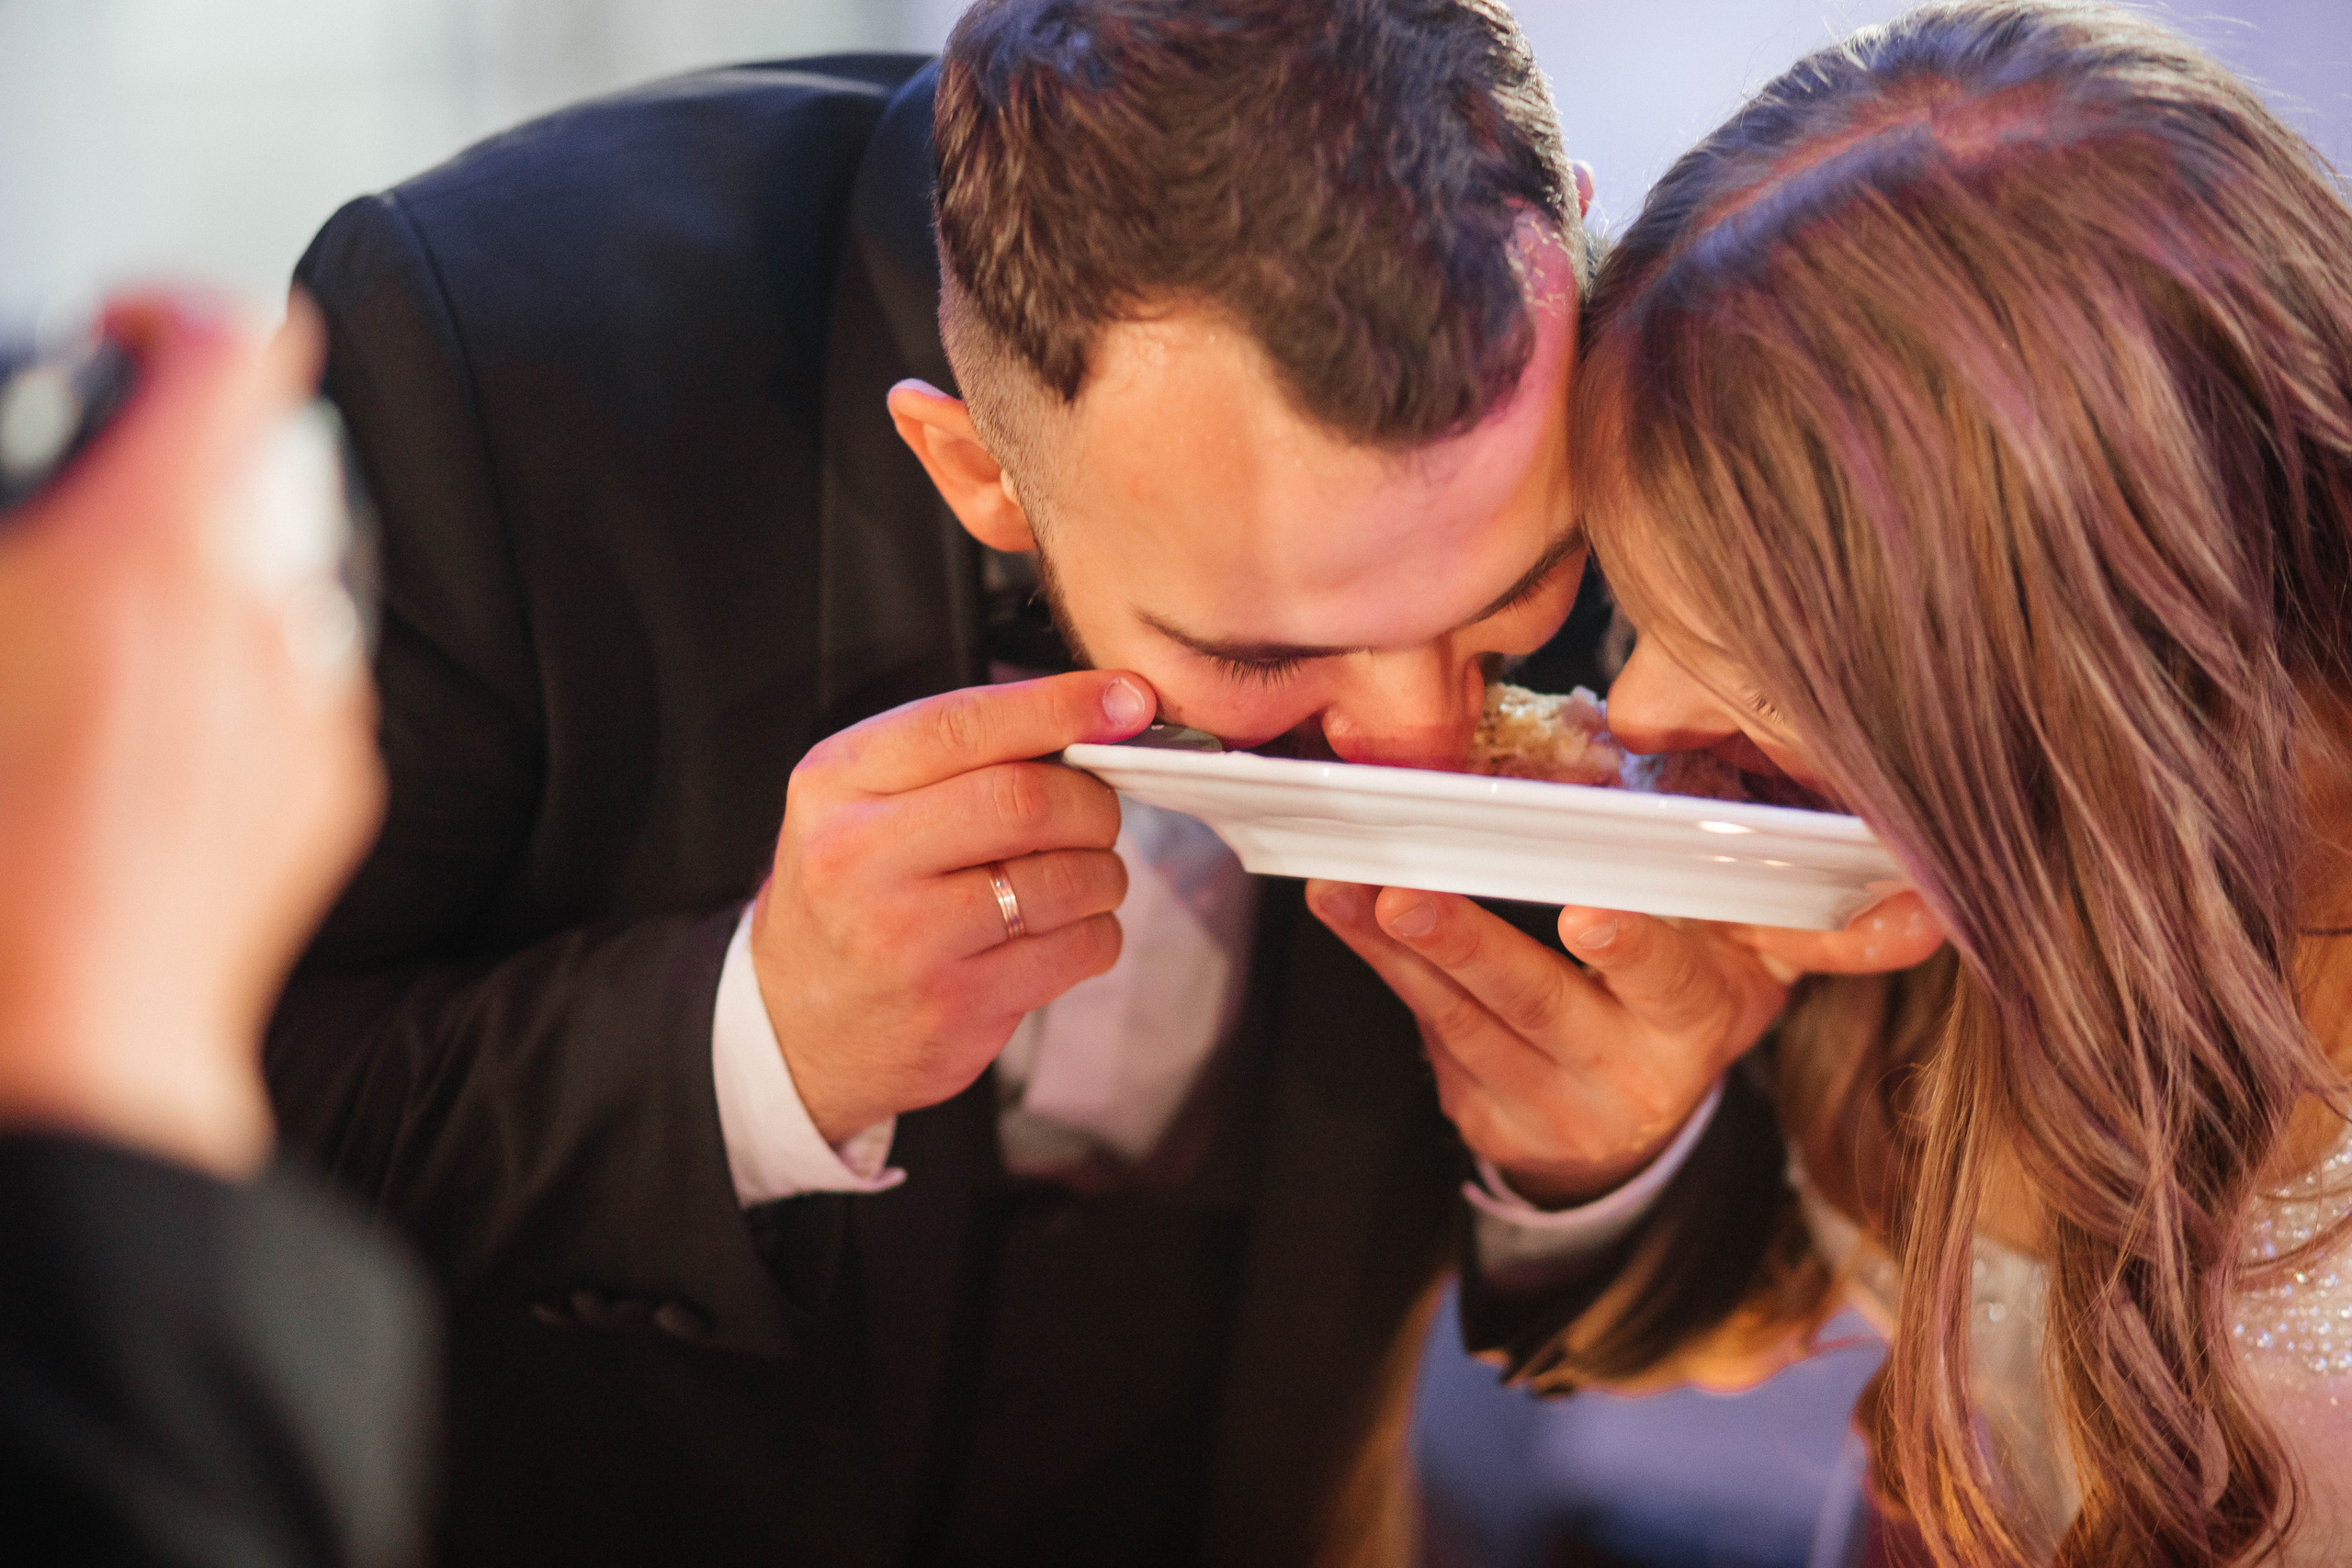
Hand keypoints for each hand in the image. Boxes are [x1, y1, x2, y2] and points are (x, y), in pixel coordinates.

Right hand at [0, 293, 385, 1178]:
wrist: (67, 1032)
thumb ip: (26, 540)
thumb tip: (50, 513)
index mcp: (152, 549)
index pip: (238, 344)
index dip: (177, 312)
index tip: (126, 335)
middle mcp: (263, 610)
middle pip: (265, 454)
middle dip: (182, 461)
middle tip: (95, 509)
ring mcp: (312, 698)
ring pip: (289, 568)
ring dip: (218, 566)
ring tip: (118, 634)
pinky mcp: (337, 781)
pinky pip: (305, 676)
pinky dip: (247, 669)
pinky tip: (159, 734)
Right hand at [751, 671, 1155, 1142]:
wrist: (800, 1025)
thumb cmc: (853, 895)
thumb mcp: (862, 801)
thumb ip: (960, 753)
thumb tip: (1098, 713)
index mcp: (838, 782)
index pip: (964, 725)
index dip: (1060, 706)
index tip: (1127, 700)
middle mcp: (860, 855)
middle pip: (1026, 800)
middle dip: (1093, 802)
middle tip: (1097, 814)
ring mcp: (907, 938)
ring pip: (1066, 879)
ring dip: (1103, 873)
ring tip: (1083, 877)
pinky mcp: (956, 1005)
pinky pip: (1076, 950)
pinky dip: (1097, 933)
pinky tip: (1064, 932)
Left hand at [1308, 884, 1948, 1207]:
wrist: (1630, 1130)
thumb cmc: (1691, 1004)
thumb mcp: (1758, 972)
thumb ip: (1815, 927)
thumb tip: (1923, 901)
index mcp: (1702, 1023)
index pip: (1676, 982)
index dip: (1640, 949)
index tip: (1594, 913)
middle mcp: (1624, 1070)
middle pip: (1544, 1006)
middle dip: (1477, 949)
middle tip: (1413, 895)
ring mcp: (1542, 1095)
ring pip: (1464, 1016)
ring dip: (1398, 946)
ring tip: (1349, 881)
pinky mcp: (1477, 1103)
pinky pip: (1420, 1026)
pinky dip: (1374, 960)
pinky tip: (1337, 903)